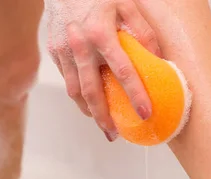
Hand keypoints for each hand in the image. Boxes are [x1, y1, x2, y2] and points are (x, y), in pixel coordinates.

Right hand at [45, 0, 159, 140]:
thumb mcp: (127, 5)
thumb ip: (143, 31)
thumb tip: (157, 58)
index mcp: (101, 33)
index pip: (123, 71)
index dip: (135, 95)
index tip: (145, 113)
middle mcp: (80, 45)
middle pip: (92, 91)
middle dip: (104, 117)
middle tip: (114, 134)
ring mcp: (63, 50)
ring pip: (75, 91)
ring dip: (89, 111)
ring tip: (102, 124)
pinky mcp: (53, 51)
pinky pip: (67, 80)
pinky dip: (78, 96)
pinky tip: (89, 104)